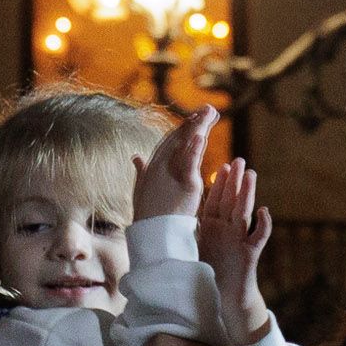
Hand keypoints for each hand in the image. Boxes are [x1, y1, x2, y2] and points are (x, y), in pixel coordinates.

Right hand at [136, 106, 216, 223]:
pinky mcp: (186, 185)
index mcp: (153, 167)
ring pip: (187, 146)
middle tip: (209, 109)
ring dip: (199, 127)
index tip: (194, 117)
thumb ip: (142, 172)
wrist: (151, 236)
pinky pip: (191, 164)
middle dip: (194, 123)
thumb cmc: (147, 216)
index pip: (170, 142)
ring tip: (209, 112)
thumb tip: (136, 157)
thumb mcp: (142, 191)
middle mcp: (160, 166)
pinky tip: (201, 135)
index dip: (183, 128)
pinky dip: (195, 149)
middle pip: (180, 139)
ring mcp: (172, 174)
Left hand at [197, 158, 275, 345]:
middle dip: (235, 181)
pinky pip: (257, 237)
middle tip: (240, 160)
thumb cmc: (210, 273)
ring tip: (252, 175)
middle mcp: (228, 230)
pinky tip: (264, 211)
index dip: (219, 183)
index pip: (216, 200)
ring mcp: (239, 240)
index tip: (221, 165)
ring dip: (249, 194)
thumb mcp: (195, 248)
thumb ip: (189, 230)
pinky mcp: (249, 254)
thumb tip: (166, 216)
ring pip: (245, 213)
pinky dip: (262, 225)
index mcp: (214, 228)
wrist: (225, 298)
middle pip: (232, 201)